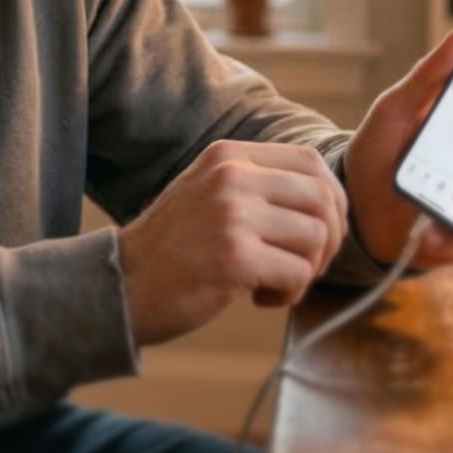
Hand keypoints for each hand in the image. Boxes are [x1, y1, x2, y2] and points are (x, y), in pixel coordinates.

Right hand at [117, 140, 348, 346]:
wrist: (121, 284)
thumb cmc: (172, 249)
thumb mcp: (208, 193)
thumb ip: (256, 183)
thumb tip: (329, 199)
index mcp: (227, 156)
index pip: (311, 163)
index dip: (331, 201)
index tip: (318, 234)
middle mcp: (231, 176)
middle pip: (323, 199)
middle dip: (329, 241)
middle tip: (302, 266)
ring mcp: (232, 214)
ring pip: (316, 238)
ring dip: (306, 271)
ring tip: (272, 283)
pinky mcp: (234, 256)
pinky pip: (298, 274)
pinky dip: (288, 294)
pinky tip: (258, 297)